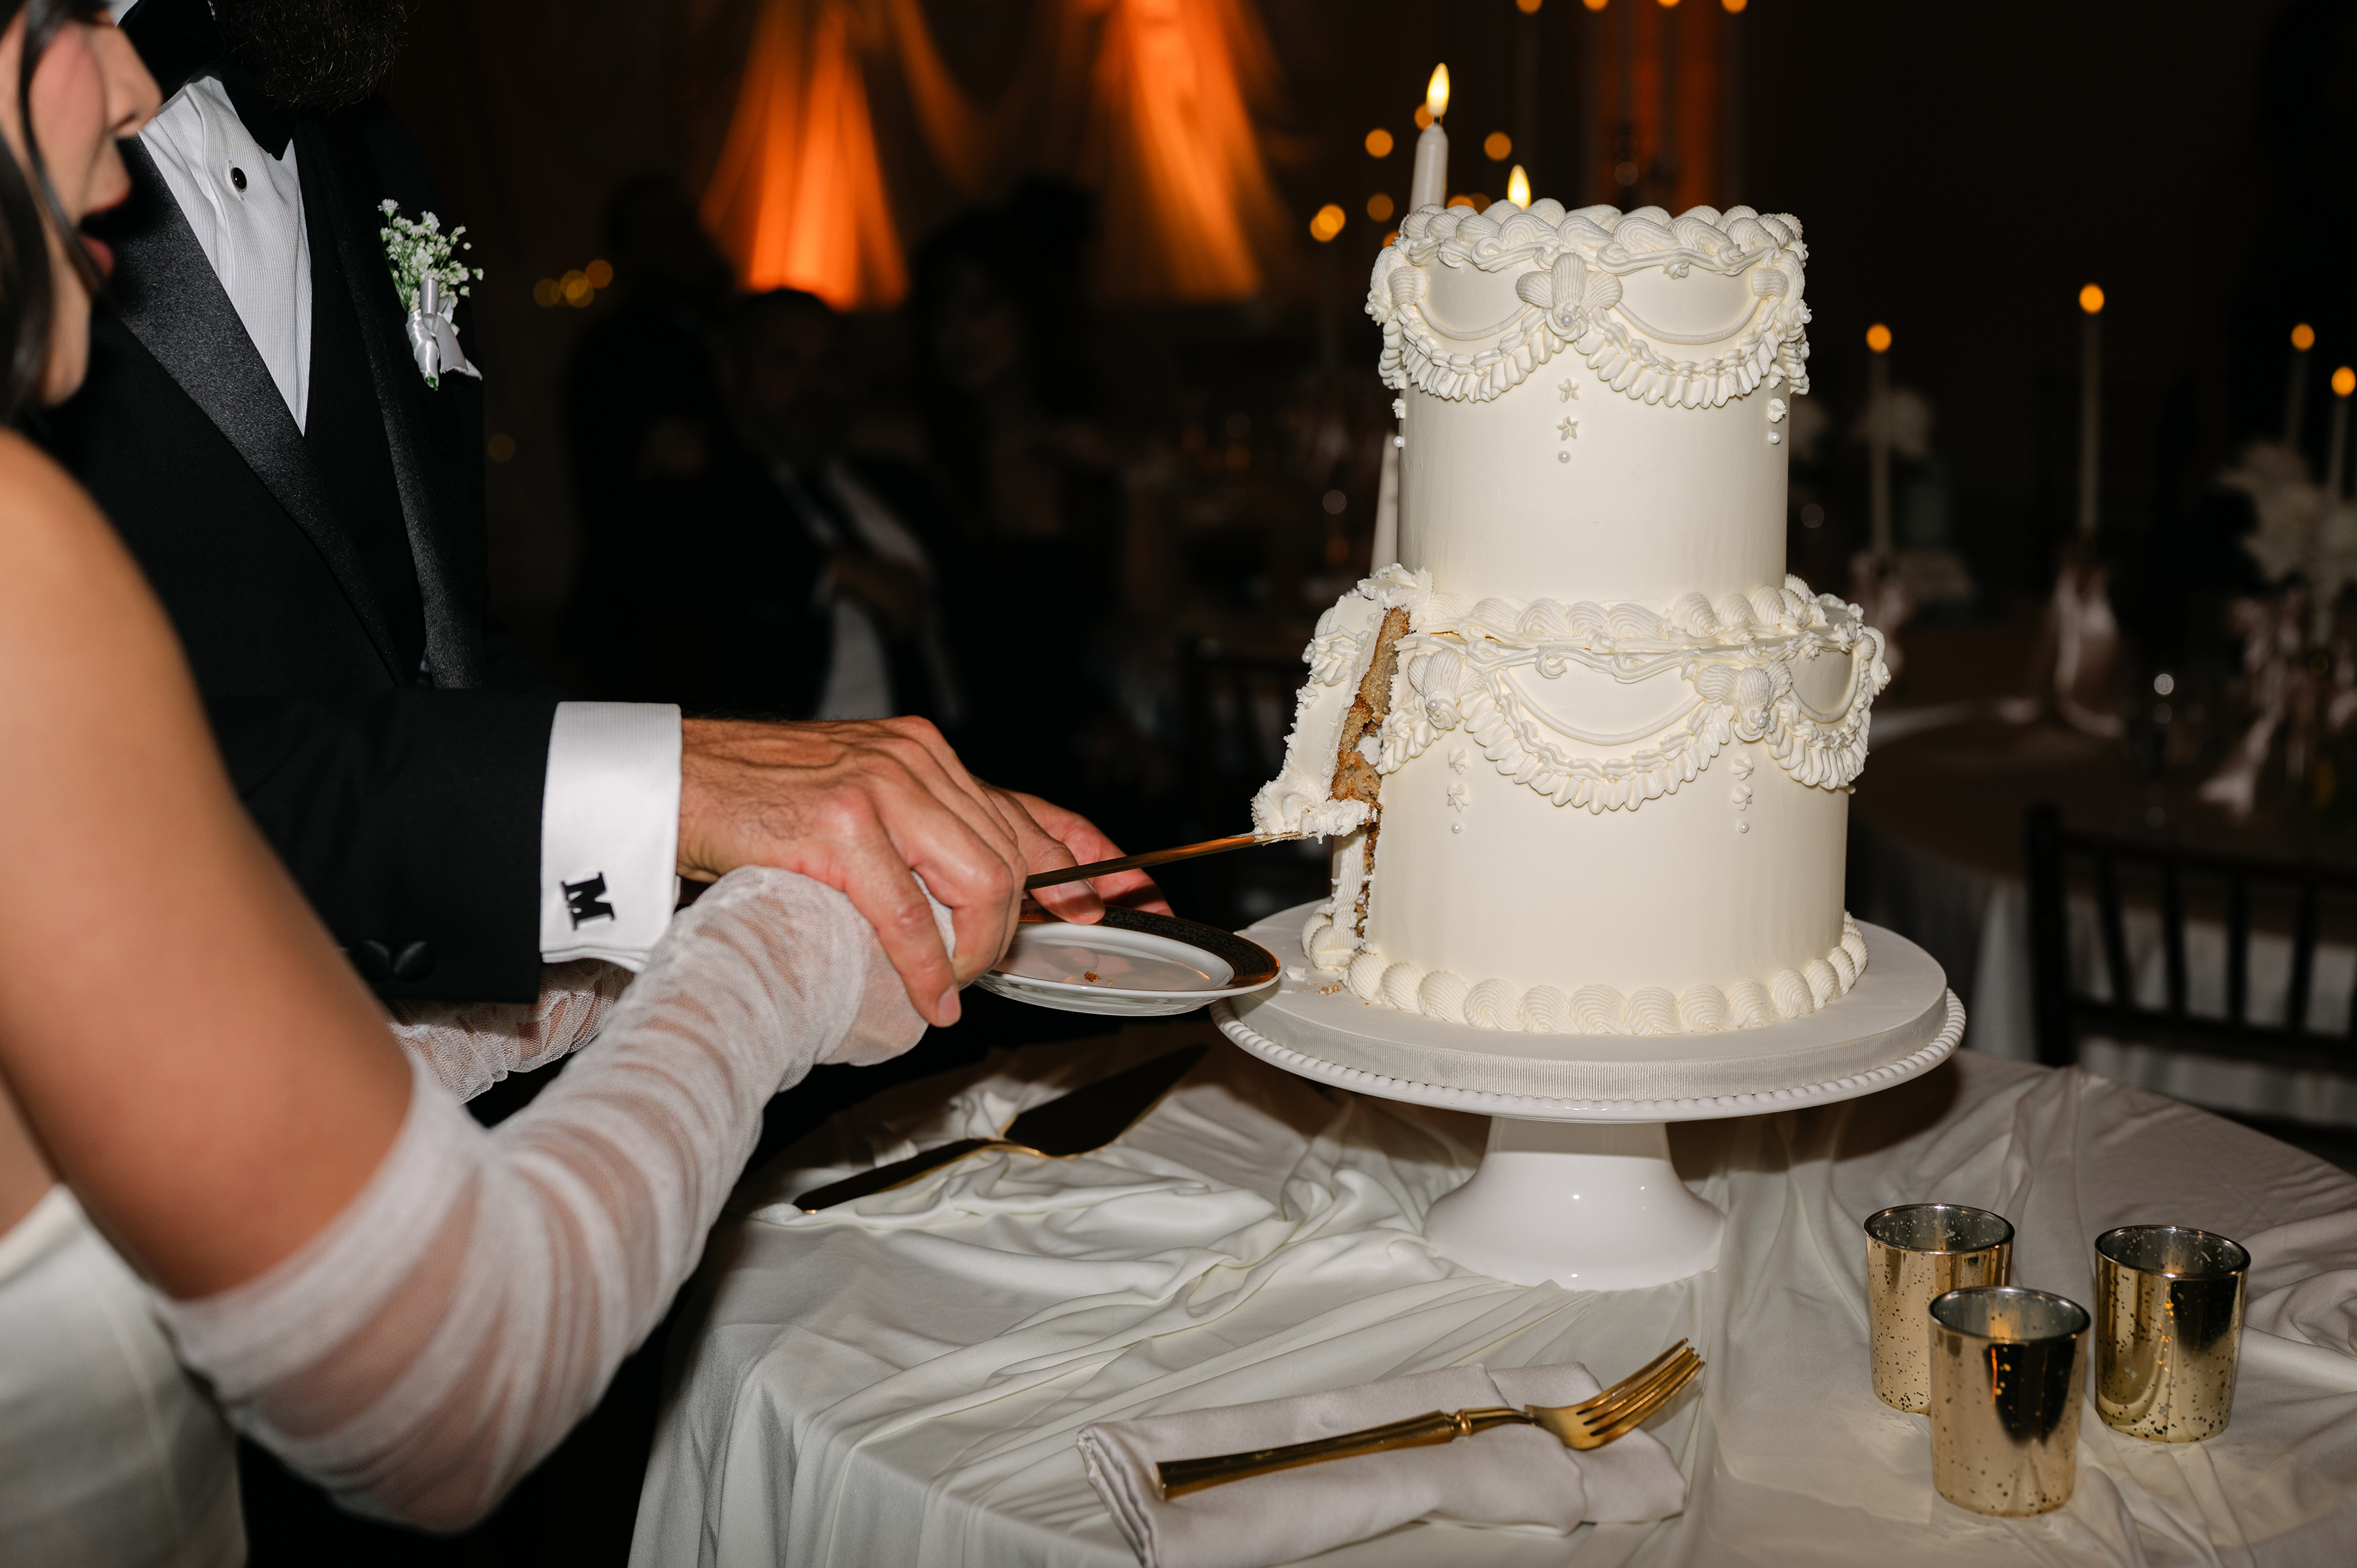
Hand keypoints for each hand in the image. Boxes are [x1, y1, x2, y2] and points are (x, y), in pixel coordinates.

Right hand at [674, 721, 1168, 1029]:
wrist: (670, 782)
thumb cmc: (758, 802)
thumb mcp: (861, 804)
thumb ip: (926, 837)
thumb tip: (988, 899)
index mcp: (927, 756)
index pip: (1036, 810)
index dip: (1095, 860)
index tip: (1137, 898)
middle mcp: (916, 761)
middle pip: (1016, 859)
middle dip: (1019, 928)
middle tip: (992, 968)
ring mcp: (880, 789)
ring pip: (981, 884)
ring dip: (974, 950)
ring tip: (950, 983)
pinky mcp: (839, 826)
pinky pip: (908, 913)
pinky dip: (926, 964)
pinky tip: (927, 996)